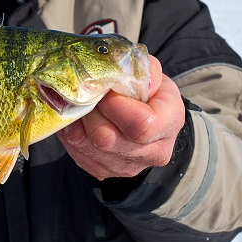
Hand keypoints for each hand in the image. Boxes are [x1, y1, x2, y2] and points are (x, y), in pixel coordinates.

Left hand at [56, 54, 185, 179]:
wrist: (150, 121)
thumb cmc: (150, 94)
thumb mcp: (152, 74)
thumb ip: (140, 69)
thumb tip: (119, 73)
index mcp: (170, 123)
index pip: (140, 124)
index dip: (115, 106)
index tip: (107, 90)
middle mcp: (153, 152)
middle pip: (107, 139)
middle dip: (91, 112)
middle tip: (88, 94)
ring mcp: (127, 167)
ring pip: (87, 147)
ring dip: (78, 122)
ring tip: (82, 105)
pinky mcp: (104, 171)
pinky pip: (77, 153)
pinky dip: (72, 133)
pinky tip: (79, 119)